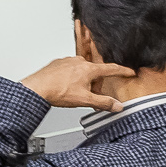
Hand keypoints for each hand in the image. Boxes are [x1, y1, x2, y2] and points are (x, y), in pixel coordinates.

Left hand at [20, 56, 134, 112]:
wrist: (36, 88)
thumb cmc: (57, 91)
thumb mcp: (85, 100)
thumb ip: (103, 102)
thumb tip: (117, 106)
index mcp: (89, 69)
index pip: (111, 69)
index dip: (122, 71)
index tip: (129, 71)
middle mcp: (79, 61)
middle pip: (95, 73)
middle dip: (95, 86)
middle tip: (90, 97)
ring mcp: (67, 61)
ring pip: (82, 72)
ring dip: (83, 82)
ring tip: (74, 94)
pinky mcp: (57, 64)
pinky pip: (70, 71)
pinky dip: (71, 79)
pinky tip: (65, 88)